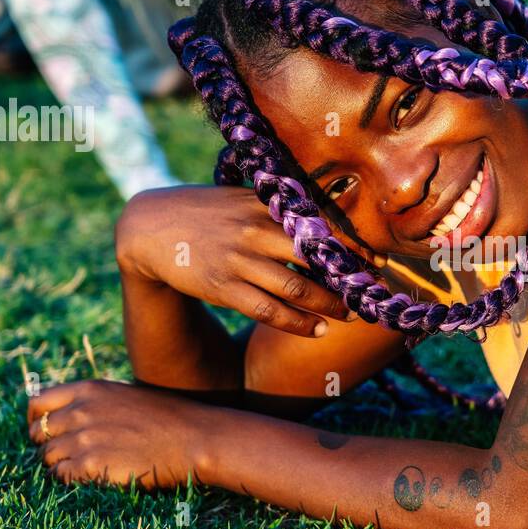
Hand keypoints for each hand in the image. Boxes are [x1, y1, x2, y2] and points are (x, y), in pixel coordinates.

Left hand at [28, 379, 213, 488]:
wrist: (196, 438)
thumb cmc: (171, 420)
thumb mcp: (128, 397)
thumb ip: (98, 404)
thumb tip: (76, 418)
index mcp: (89, 390)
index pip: (38, 404)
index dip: (38, 421)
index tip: (47, 433)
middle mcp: (81, 411)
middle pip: (38, 433)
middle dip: (47, 446)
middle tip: (67, 456)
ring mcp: (84, 439)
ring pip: (47, 457)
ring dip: (59, 465)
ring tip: (83, 470)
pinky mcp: (91, 465)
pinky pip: (61, 476)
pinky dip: (68, 480)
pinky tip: (89, 479)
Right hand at [115, 185, 353, 336]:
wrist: (150, 228)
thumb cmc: (206, 213)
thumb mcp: (240, 198)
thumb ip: (278, 206)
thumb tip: (324, 215)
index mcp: (264, 207)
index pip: (319, 225)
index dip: (352, 245)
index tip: (377, 260)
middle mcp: (255, 232)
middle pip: (315, 257)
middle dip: (347, 278)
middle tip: (370, 293)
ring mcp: (239, 261)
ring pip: (297, 288)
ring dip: (329, 305)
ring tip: (349, 315)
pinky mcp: (223, 287)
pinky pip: (268, 311)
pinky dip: (297, 323)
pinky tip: (317, 330)